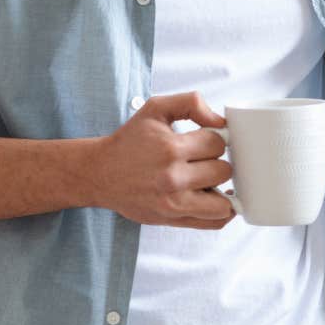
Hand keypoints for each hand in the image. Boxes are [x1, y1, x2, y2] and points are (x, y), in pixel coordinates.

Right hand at [91, 92, 235, 228]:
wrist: (100, 173)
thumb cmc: (130, 141)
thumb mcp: (156, 108)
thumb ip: (191, 102)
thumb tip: (221, 121)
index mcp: (170, 149)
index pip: (217, 144)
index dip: (214, 139)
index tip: (201, 141)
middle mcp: (172, 178)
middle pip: (223, 171)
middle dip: (216, 162)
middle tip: (201, 160)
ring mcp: (173, 204)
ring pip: (224, 203)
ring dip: (220, 189)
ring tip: (208, 179)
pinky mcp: (172, 219)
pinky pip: (214, 222)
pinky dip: (222, 211)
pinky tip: (215, 197)